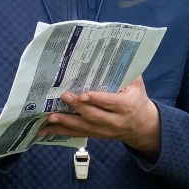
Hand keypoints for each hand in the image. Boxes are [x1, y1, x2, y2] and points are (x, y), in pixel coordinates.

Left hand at [38, 76, 160, 158]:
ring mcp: (104, 130)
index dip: (96, 99)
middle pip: (95, 116)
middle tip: (64, 97)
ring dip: (66, 122)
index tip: (83, 94)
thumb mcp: (137, 84)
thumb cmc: (137, 99)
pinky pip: (78, 134)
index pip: (110, 103)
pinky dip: (61, 132)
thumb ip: (127, 72)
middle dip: (78, 108)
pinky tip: (46, 130)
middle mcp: (115, 121)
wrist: (142, 126)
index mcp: (126, 106)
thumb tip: (114, 54)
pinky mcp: (96, 135)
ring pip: (84, 127)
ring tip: (51, 117)